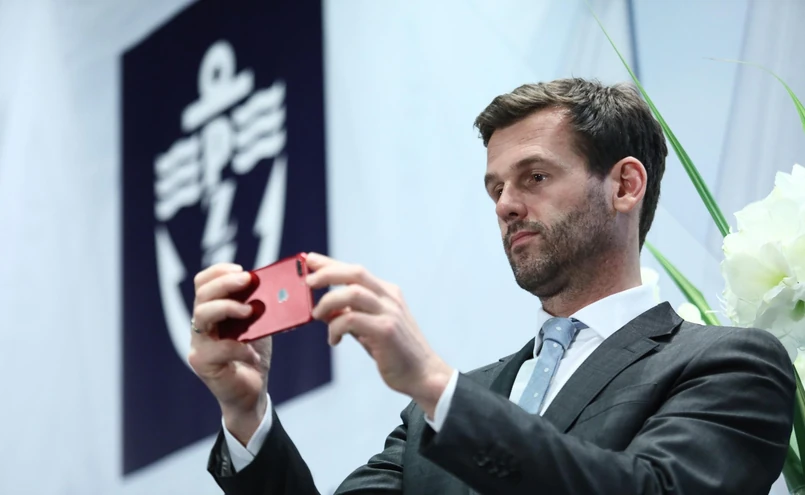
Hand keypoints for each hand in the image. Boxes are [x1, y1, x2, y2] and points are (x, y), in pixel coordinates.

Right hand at [188, 262, 271, 444]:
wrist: (251, 393)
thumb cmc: (253, 356)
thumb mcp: (258, 326)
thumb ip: (257, 307)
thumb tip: (273, 286)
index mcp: (211, 312)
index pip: (203, 283)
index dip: (218, 272)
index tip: (242, 270)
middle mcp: (200, 326)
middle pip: (202, 295)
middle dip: (225, 283)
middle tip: (248, 280)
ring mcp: (199, 344)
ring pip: (202, 315)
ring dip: (227, 307)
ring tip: (249, 311)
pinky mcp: (203, 364)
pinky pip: (218, 348)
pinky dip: (239, 347)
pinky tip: (253, 353)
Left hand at [305, 253, 452, 415]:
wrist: (422, 374)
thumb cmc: (395, 352)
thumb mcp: (370, 328)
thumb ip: (351, 316)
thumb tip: (324, 310)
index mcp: (386, 293)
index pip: (355, 270)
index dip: (330, 263)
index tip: (309, 260)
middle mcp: (389, 298)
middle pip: (355, 273)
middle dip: (328, 273)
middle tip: (308, 282)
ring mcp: (389, 312)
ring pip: (352, 293)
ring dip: (328, 302)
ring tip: (317, 315)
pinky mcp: (386, 330)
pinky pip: (351, 320)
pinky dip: (335, 327)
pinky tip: (334, 339)